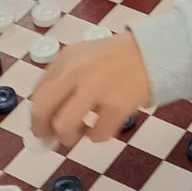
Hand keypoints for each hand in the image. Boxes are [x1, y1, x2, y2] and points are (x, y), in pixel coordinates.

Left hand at [30, 32, 150, 146]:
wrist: (154, 53)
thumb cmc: (116, 58)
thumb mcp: (84, 57)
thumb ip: (63, 80)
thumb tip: (45, 119)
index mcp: (66, 59)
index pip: (38, 94)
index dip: (37, 116)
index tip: (43, 127)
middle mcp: (76, 72)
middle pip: (42, 110)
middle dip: (42, 130)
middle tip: (52, 137)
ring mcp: (96, 88)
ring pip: (64, 127)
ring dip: (69, 137)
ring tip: (81, 131)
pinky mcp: (116, 105)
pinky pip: (96, 135)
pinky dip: (96, 136)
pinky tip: (102, 126)